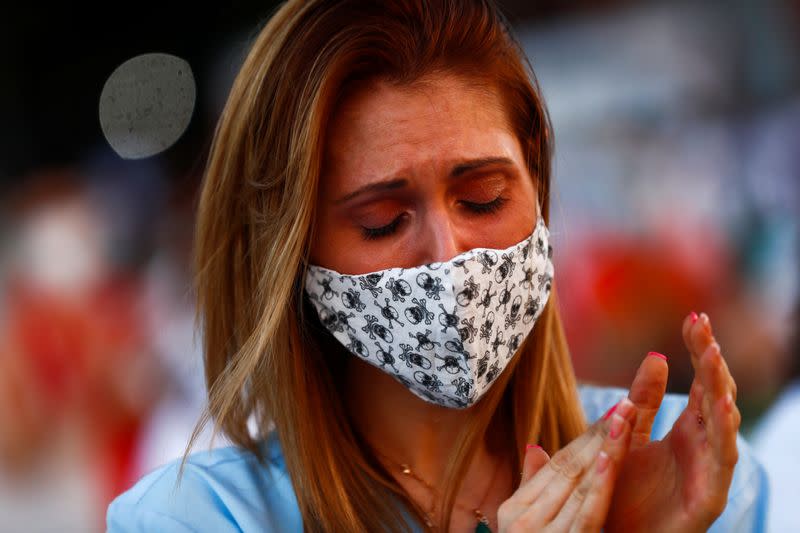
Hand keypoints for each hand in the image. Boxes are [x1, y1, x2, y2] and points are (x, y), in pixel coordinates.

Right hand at [498, 398, 636, 531]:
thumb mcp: (521, 525)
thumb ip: (530, 486)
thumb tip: (534, 447)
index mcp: (515, 507)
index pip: (556, 464)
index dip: (584, 438)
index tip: (611, 414)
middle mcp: (524, 518)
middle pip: (569, 468)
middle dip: (598, 435)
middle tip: (624, 406)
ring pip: (579, 484)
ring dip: (605, 449)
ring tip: (625, 420)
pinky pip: (586, 514)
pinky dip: (598, 486)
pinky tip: (608, 460)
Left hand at [606, 312, 739, 531]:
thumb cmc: (619, 497)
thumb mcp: (623, 441)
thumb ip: (637, 406)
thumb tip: (653, 360)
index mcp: (686, 434)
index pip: (700, 383)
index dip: (699, 351)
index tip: (694, 315)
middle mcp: (702, 450)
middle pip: (715, 395)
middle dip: (710, 358)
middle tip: (701, 323)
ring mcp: (708, 473)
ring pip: (722, 425)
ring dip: (720, 389)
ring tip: (712, 354)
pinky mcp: (706, 500)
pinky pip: (720, 464)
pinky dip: (723, 435)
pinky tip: (722, 405)